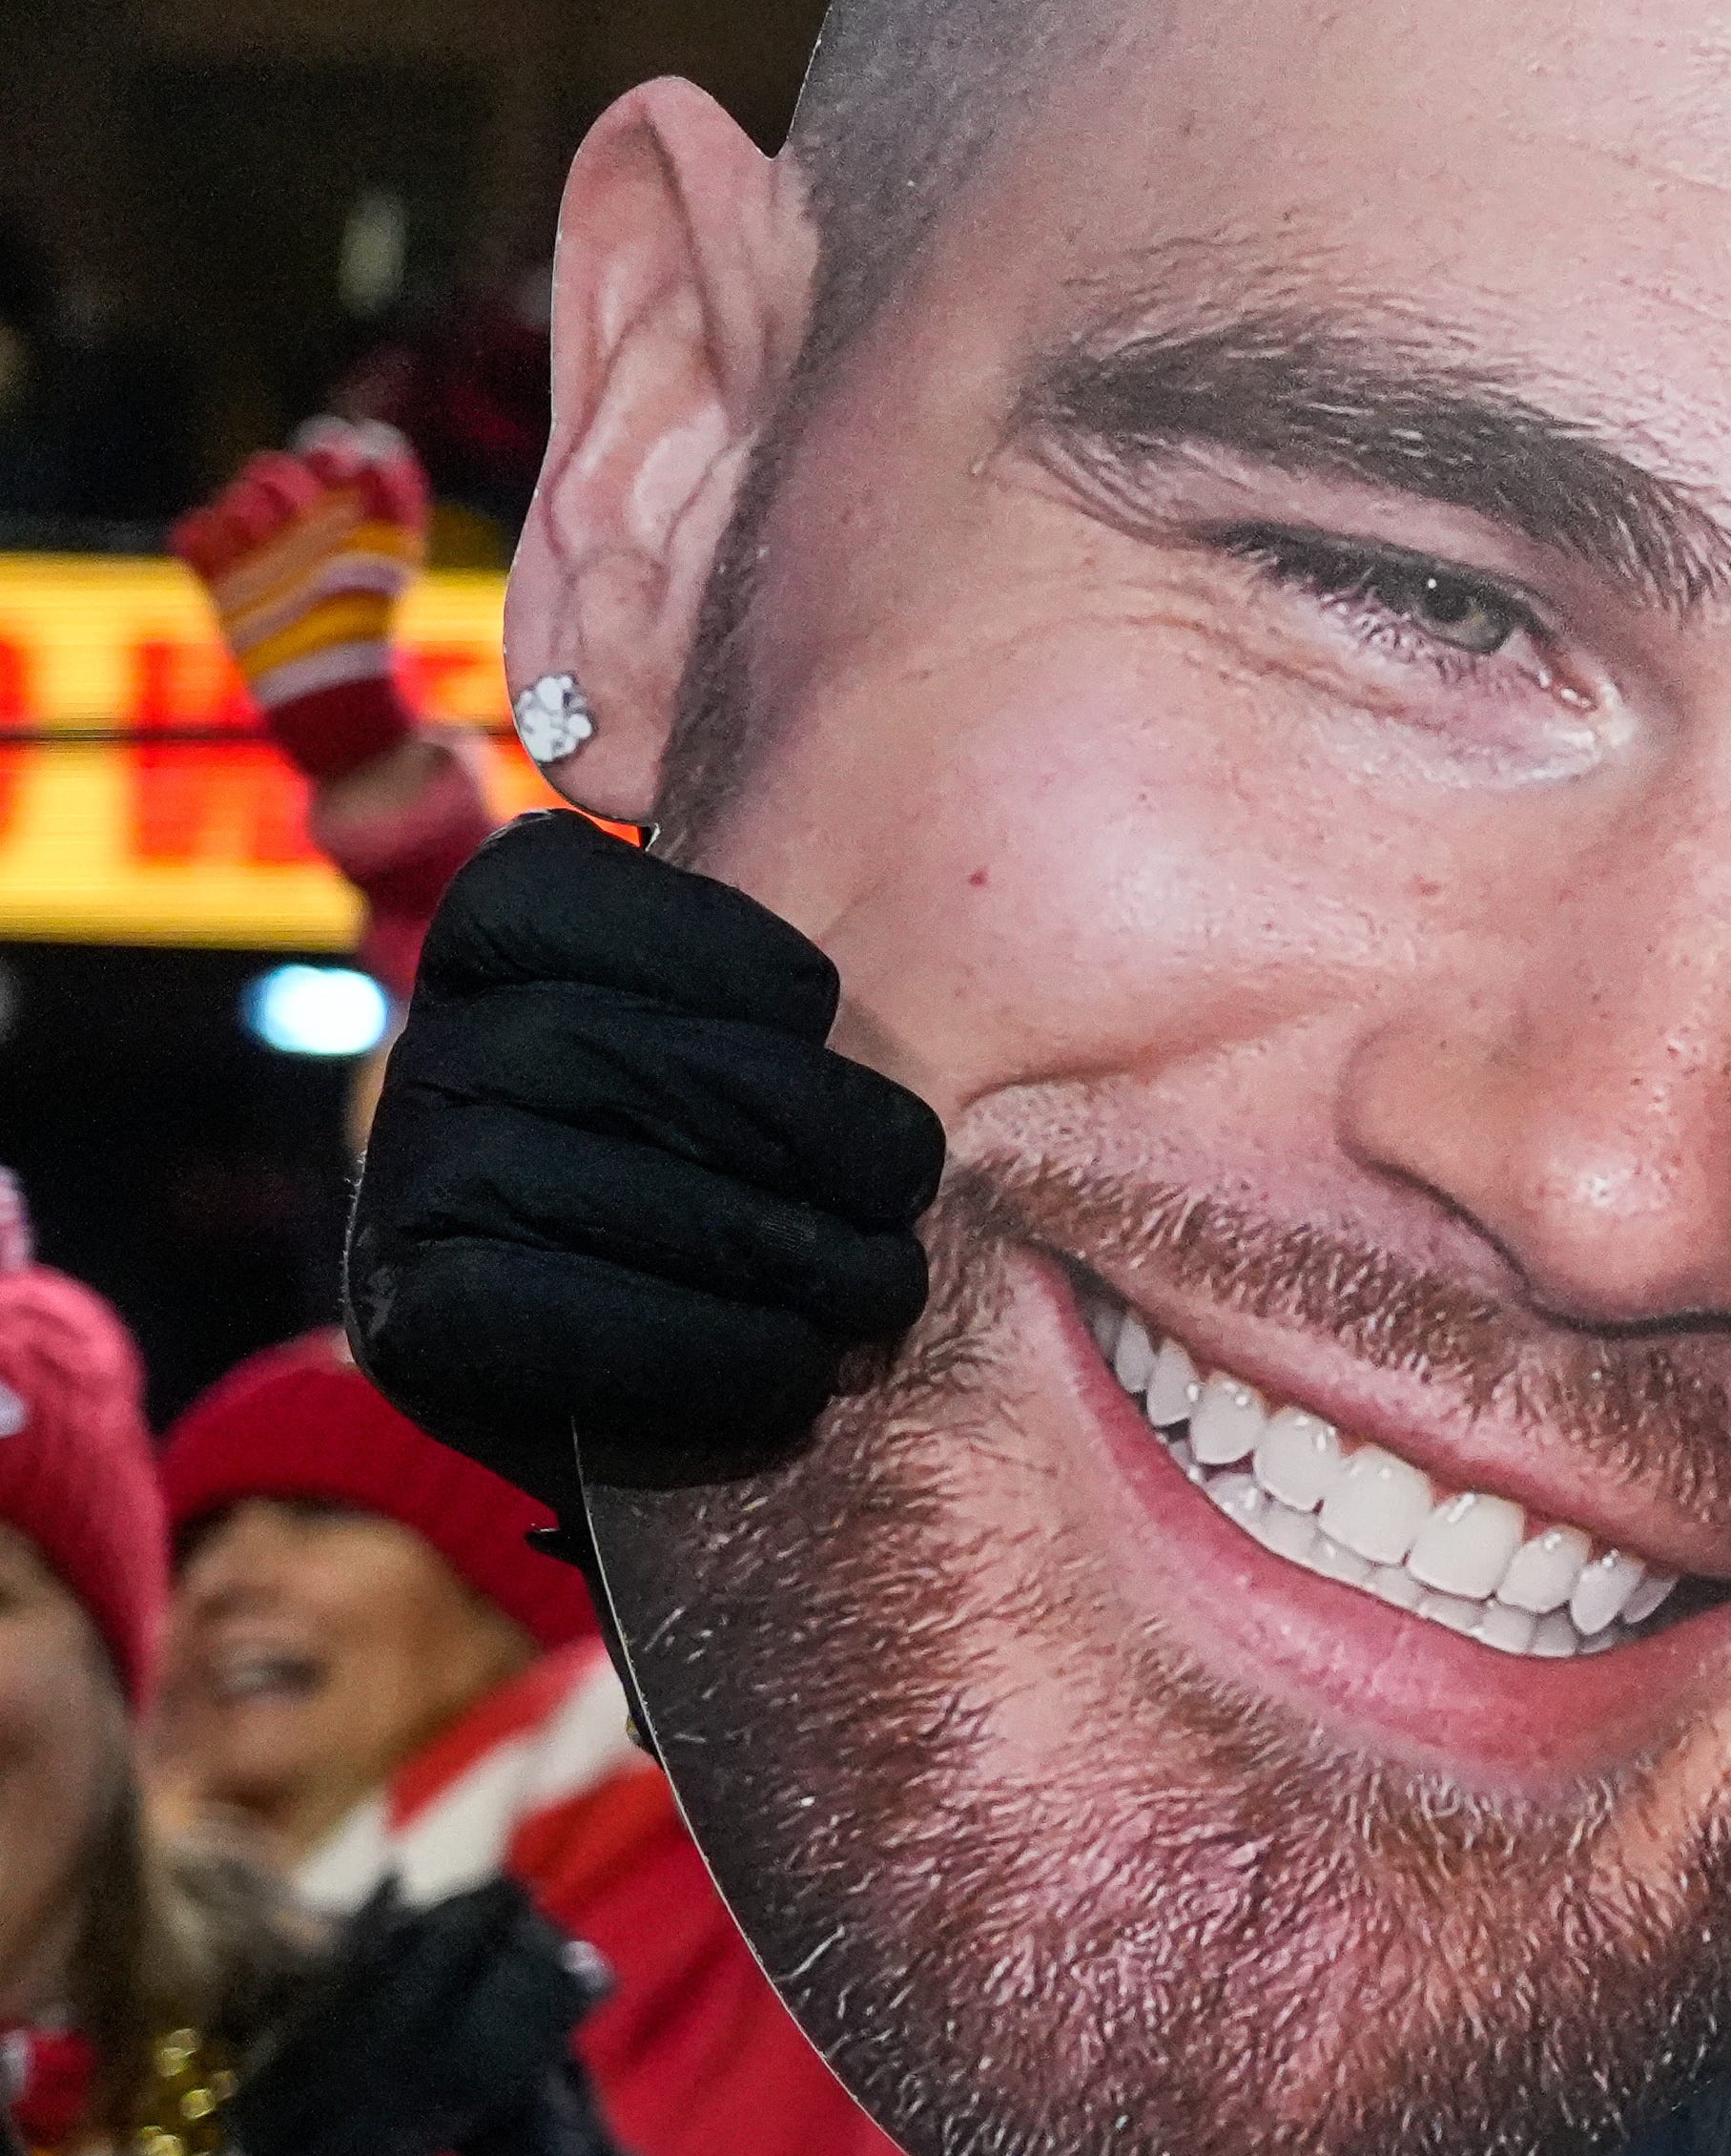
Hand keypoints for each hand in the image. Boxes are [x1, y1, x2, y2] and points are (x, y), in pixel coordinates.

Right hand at [175, 420, 435, 780]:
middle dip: (283, 487)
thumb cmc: (367, 613)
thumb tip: (375, 440)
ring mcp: (250, 550)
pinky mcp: (216, 578)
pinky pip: (191, 534)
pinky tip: (229, 559)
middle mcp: (291, 524)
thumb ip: (394, 492)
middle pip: (269, 471)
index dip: (326, 449)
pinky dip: (203, 537)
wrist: (332, 675)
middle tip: (298, 516)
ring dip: (247, 513)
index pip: (323, 452)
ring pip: (230, 500)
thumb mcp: (394, 552)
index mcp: (339, 512)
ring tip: (269, 543)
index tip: (336, 463)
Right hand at [344, 822, 939, 1489]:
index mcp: (493, 947)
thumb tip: (638, 762)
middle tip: (907, 1183)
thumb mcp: (771, 1025)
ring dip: (786, 1251)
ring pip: (605, 1189)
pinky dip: (716, 1350)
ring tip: (880, 1285)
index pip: (575, 890)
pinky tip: (798, 1365)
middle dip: (806, 1125)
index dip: (730, 953)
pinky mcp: (409, 1328)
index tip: (824, 1014)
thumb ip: (764, 914)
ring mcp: (399, 1195)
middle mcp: (419, 1058)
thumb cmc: (753, 1174)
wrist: (677, 1392)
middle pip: (620, 1054)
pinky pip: (567, 1321)